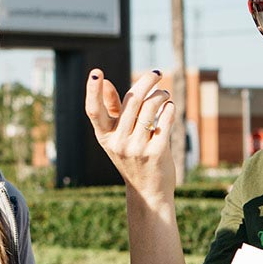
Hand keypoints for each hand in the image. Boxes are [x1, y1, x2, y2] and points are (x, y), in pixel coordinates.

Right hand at [83, 68, 175, 199]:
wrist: (148, 191)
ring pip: (151, 107)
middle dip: (147, 81)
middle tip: (157, 73)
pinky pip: (165, 120)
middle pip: (132, 100)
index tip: (96, 72)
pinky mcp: (156, 153)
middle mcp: (118, 142)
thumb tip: (105, 82)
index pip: (94, 111)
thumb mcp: (116, 137)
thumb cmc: (132, 158)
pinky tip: (170, 107)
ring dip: (161, 95)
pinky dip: (170, 109)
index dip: (92, 91)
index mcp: (104, 136)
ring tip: (165, 95)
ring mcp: (137, 148)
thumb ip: (112, 109)